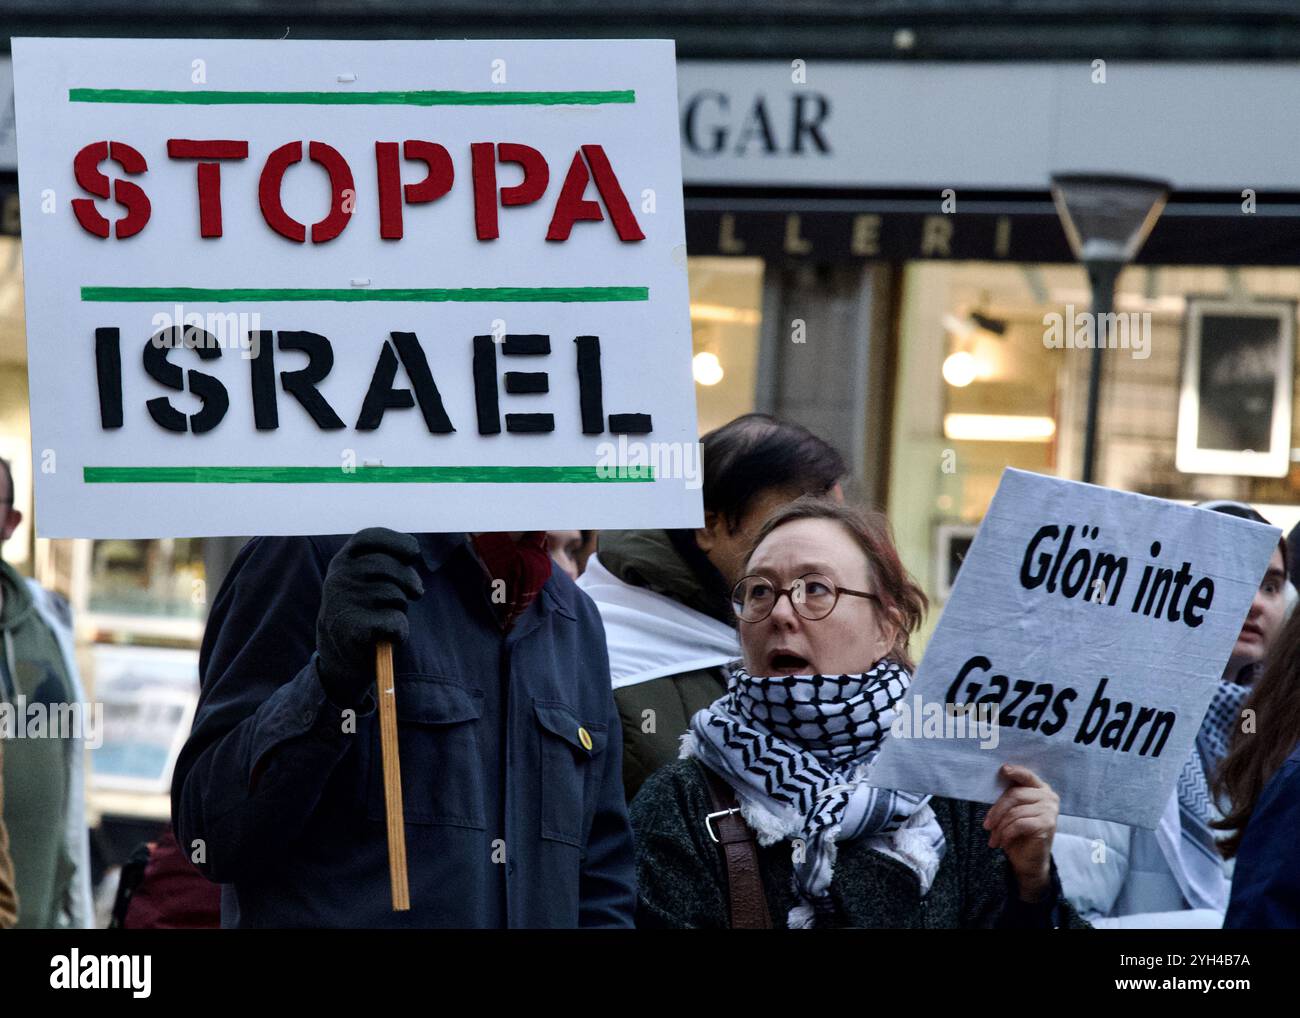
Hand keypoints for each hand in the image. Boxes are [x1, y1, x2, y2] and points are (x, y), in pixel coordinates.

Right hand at [315, 527, 423, 706]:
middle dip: (410, 579)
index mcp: (342, 561)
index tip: (413, 552)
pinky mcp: (352, 629)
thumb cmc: (363, 609)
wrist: (338, 654)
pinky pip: (394, 621)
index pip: (367, 538)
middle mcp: (338, 579)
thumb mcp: (366, 579)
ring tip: (389, 616)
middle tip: (416, 592)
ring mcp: (342, 603)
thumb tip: (413, 552)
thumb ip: (386, 562)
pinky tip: (389, 635)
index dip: (395, 540)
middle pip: (388, 566)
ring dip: (402, 607)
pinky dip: (400, 630)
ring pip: (394, 595)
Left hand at [982, 763, 1058, 902]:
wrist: (1029, 860)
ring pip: (1015, 812)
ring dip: (1000, 827)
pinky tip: (1003, 841)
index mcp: (1040, 789)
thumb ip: (1009, 796)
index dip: (1015, 771)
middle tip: (986, 826)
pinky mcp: (1048, 824)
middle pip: (1014, 795)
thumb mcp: (1012, 811)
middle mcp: (1048, 796)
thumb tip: (996, 778)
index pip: (1026, 776)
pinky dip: (1007, 833)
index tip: (1003, 769)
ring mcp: (1050, 810)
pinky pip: (1019, 824)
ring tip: (994, 838)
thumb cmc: (1018, 833)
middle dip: (996, 811)